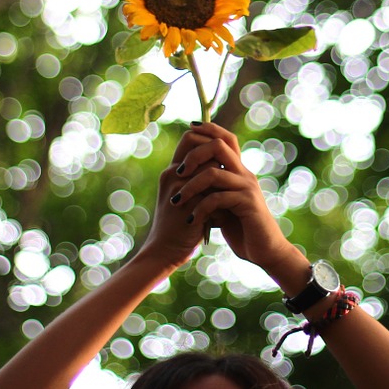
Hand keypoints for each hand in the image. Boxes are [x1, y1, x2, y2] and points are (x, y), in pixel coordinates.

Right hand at [133, 129, 219, 270]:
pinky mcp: (189, 205)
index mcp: (171, 170)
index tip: (221, 155)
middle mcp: (173, 175)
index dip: (208, 140)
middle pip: (203, 150)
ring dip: (221, 182)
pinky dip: (221, 203)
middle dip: (218, 161)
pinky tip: (220, 218)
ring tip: (222, 202)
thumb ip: (194, 178)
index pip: (189, 138)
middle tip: (224, 178)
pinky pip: (214, 192)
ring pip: (211, 168)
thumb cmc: (177, 223)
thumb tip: (219, 161)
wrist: (164, 250)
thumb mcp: (182, 194)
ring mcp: (180, 189)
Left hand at [166, 123, 302, 280]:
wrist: (264, 251)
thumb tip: (188, 175)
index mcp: (238, 170)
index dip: (209, 128)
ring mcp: (247, 188)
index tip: (189, 127)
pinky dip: (200, 208)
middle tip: (177, 172)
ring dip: (190, 187)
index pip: (226, 138)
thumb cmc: (241, 228)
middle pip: (219, 145)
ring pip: (213, 173)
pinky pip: (218, 198)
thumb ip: (211, 188)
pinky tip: (192, 220)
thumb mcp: (221, 204)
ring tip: (176, 202)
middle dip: (194, 154)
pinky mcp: (248, 204)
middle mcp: (244, 174)